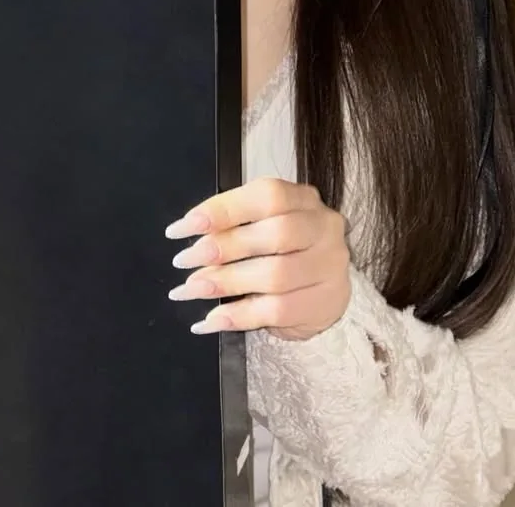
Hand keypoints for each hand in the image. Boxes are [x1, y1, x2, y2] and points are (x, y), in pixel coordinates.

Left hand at [164, 176, 350, 341]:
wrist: (324, 289)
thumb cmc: (286, 251)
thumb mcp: (264, 226)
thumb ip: (235, 226)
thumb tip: (193, 239)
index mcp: (304, 199)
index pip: (268, 196)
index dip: (225, 209)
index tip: (186, 226)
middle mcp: (323, 228)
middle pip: (275, 234)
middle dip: (224, 247)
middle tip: (185, 260)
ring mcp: (329, 267)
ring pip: (275, 275)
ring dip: (226, 283)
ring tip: (192, 288)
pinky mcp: (325, 303)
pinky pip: (277, 312)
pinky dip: (238, 316)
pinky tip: (213, 319)